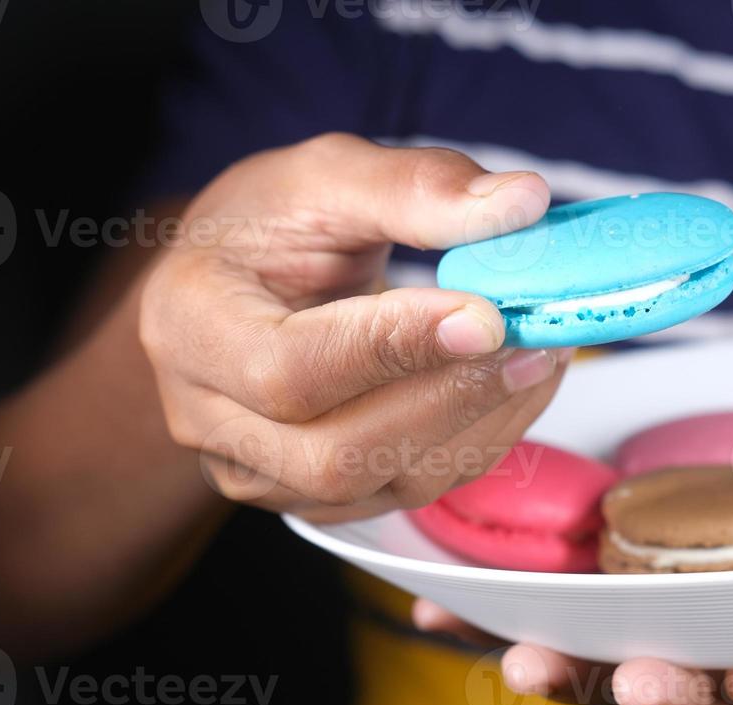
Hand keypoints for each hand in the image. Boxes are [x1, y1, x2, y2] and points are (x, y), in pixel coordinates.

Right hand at [140, 133, 566, 522]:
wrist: (233, 288)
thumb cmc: (267, 227)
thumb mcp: (325, 177)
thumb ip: (416, 187)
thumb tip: (522, 202)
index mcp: (191, 329)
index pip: (291, 370)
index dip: (394, 349)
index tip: (486, 313)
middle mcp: (211, 422)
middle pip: (336, 454)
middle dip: (452, 400)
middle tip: (534, 339)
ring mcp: (263, 474)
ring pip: (386, 484)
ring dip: (483, 423)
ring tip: (541, 352)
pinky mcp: (317, 498)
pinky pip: (410, 489)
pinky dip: (480, 440)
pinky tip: (515, 384)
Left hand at [412, 591, 732, 704]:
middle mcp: (730, 668)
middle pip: (698, 701)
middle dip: (675, 697)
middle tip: (649, 682)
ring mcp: (658, 634)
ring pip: (609, 668)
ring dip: (569, 669)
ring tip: (527, 664)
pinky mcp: (596, 597)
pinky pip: (537, 614)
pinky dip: (484, 615)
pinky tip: (428, 603)